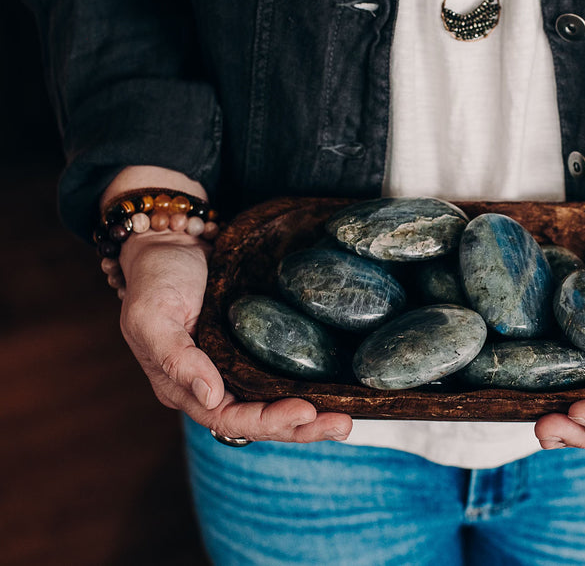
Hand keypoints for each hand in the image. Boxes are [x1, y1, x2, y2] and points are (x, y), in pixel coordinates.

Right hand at [104, 166, 351, 443]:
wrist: (172, 242)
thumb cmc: (155, 279)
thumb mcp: (152, 317)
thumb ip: (177, 360)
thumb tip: (211, 398)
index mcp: (185, 388)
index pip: (229, 420)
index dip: (268, 420)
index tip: (306, 411)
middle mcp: (214, 387)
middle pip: (260, 421)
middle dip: (302, 427)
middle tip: (342, 424)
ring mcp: (237, 368)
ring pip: (276, 404)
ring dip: (311, 417)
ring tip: (346, 420)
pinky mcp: (256, 348)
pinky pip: (283, 375)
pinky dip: (309, 387)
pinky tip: (337, 390)